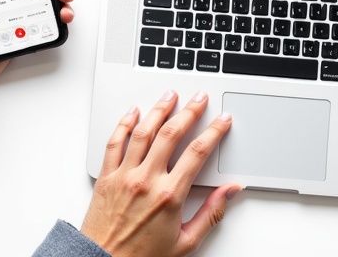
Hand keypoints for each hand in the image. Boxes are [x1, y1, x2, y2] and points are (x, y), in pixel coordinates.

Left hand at [81, 91, 241, 256]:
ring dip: (159, 110)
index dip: (214, 132)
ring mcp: (124, 176)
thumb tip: (231, 191)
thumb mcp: (186, 242)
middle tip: (200, 98)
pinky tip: (133, 112)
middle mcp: (146, 180)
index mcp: (169, 196)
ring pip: (143, 132)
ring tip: (170, 95)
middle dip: (189, 111)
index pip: (197, 153)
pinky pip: (114, 143)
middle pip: (171, 134)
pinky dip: (124, 124)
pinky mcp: (106, 178)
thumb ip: (211, 212)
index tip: (222, 120)